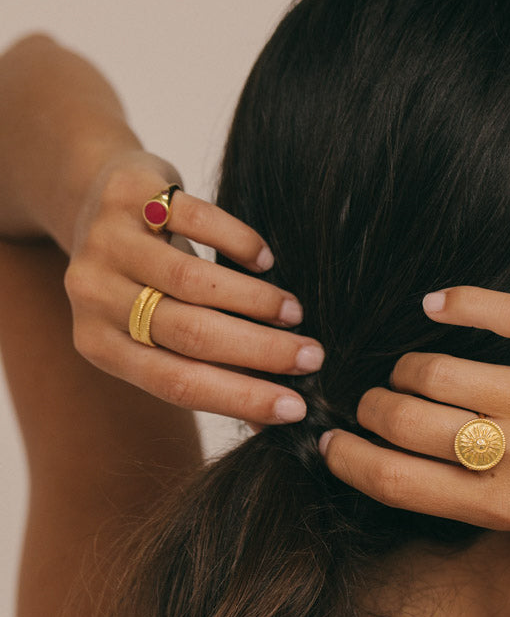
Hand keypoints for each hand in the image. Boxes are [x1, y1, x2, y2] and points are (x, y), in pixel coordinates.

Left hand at [65, 151, 322, 424]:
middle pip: (189, 333)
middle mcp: (94, 297)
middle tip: (312, 357)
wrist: (91, 201)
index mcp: (99, 346)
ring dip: (255, 301)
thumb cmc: (139, 284)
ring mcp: (107, 243)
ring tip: (294, 312)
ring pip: (193, 282)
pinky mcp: (130, 195)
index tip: (294, 407)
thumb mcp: (158, 333)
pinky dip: (239, 242)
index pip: (176, 383)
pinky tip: (265, 260)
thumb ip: (210, 372)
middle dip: (260, 351)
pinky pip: (195, 219)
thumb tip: (275, 420)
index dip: (239, 397)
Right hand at [319, 286, 509, 528]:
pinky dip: (454, 302)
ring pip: (434, 369)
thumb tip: (387, 453)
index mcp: (508, 506)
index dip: (347, 460)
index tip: (329, 442)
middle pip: (402, 422)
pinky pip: (495, 313)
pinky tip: (437, 306)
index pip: (396, 483)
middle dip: (372, 407)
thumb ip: (468, 488)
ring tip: (415, 367)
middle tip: (375, 399)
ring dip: (410, 365)